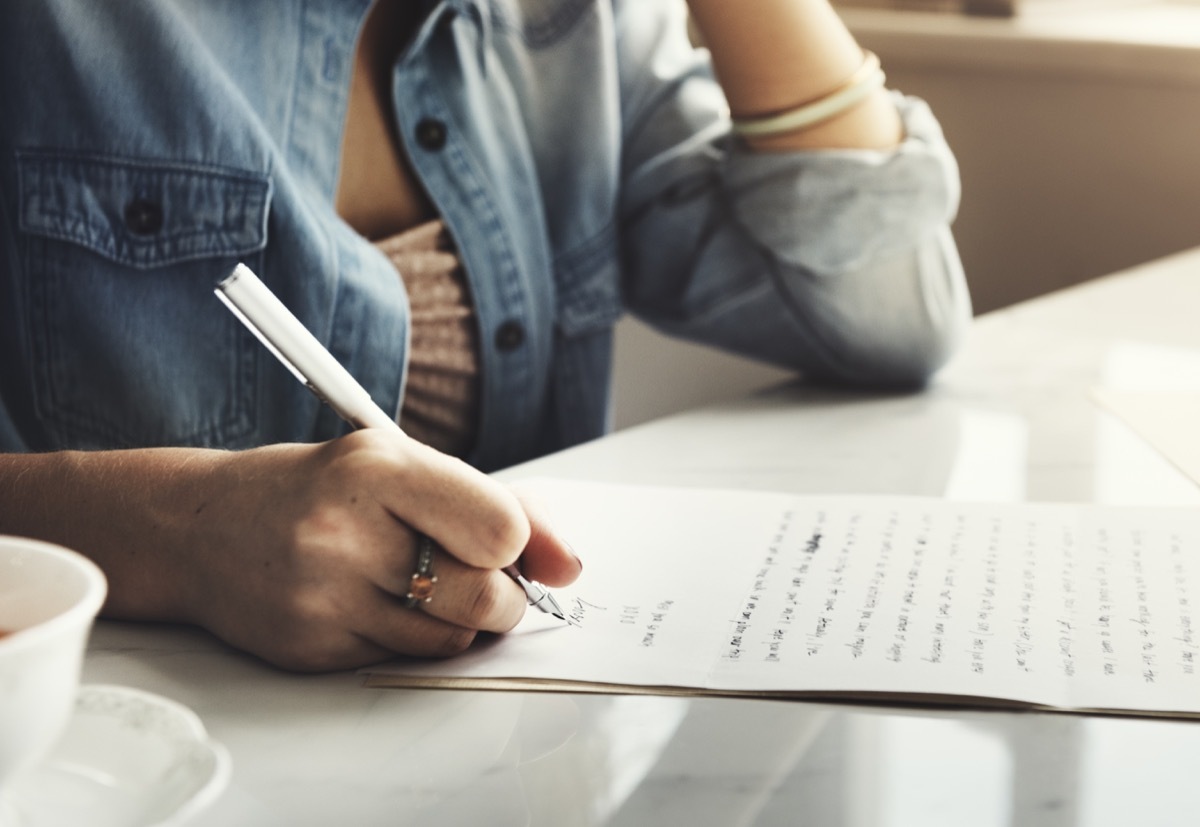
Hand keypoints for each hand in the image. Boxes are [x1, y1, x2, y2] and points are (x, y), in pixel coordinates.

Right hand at [174, 430, 580, 670]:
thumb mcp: (400, 465)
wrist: (199, 527)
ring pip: (451, 641)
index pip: (498, 527)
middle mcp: (342, 532)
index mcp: (375, 468)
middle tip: (485, 580)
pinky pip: (402, 659)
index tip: (504, 542)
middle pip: (483, 597)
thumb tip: (568, 565)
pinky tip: (373, 602)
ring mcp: (321, 597)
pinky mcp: (308, 648)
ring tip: (420, 583)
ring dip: (458, 621)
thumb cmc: (317, 488)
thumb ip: (494, 504)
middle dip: (503, 597)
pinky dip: (409, 637)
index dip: (517, 543)